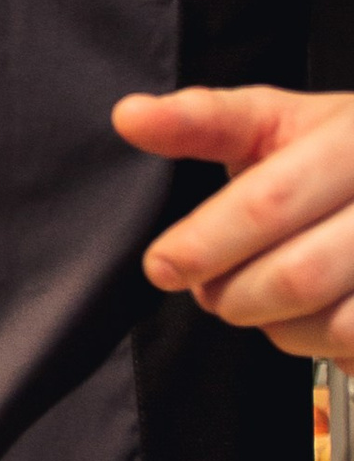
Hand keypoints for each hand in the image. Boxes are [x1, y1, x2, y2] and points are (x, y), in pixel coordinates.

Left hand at [117, 85, 353, 356]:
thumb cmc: (335, 152)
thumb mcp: (274, 119)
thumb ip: (201, 120)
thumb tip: (129, 116)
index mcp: (352, 141)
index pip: (269, 203)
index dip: (206, 242)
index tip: (162, 266)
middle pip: (297, 275)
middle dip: (234, 294)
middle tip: (208, 289)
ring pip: (332, 323)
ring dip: (276, 326)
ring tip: (259, 297)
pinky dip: (321, 344)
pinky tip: (310, 315)